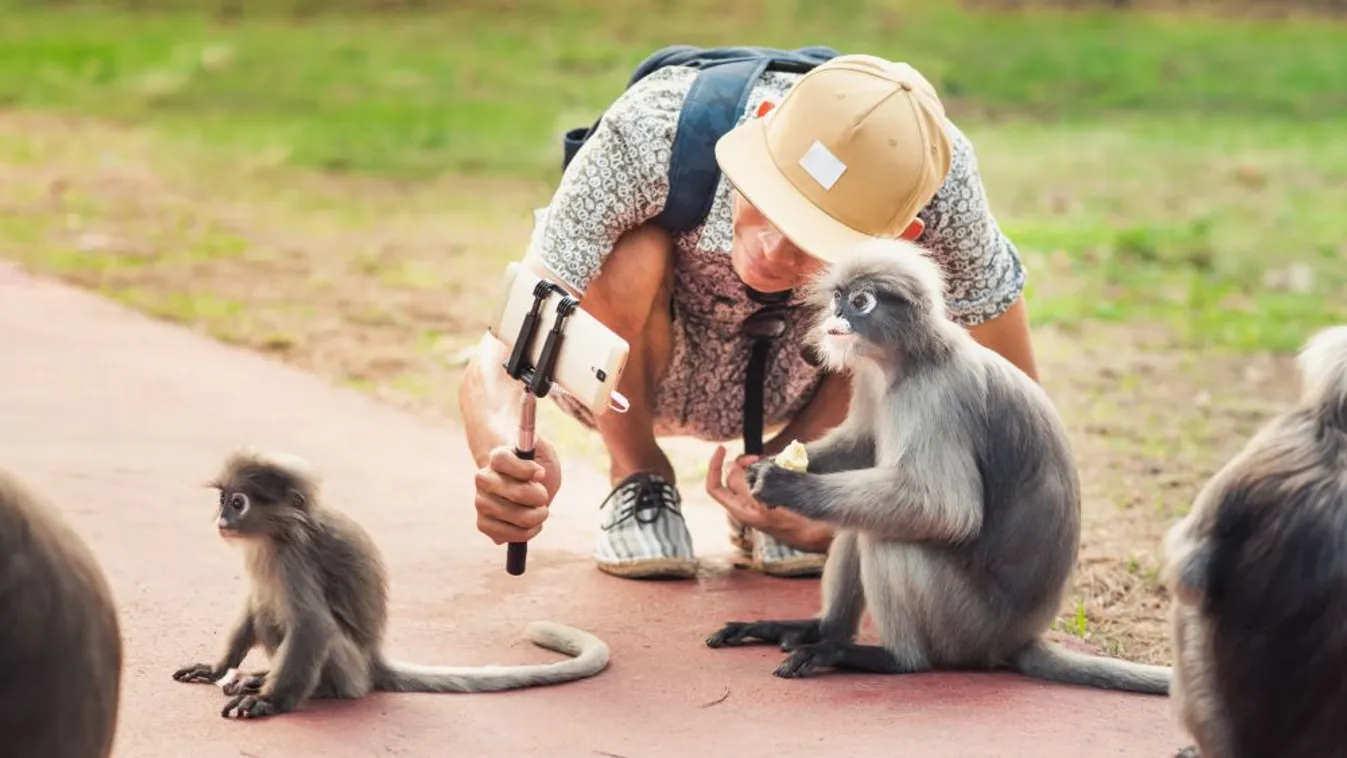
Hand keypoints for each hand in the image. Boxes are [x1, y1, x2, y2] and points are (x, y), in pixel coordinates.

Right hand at [473, 437, 561, 543]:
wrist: (526, 487)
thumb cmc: (536, 468)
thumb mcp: (544, 452)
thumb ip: (540, 447)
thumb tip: (538, 472)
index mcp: (497, 457)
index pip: (503, 460)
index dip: (526, 469)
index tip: (541, 474)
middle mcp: (484, 479)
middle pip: (517, 493)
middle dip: (540, 497)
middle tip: (543, 496)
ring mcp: (481, 502)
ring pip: (517, 517)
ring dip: (537, 517)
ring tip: (540, 511)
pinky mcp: (483, 523)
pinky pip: (508, 535)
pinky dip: (526, 532)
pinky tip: (531, 525)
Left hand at [704, 445, 831, 552]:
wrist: (820, 535)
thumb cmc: (796, 525)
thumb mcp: (766, 506)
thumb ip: (746, 487)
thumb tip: (730, 467)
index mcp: (740, 510)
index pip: (714, 487)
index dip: (714, 466)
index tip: (723, 447)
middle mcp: (747, 505)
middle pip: (733, 476)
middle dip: (741, 462)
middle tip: (757, 458)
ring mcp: (761, 500)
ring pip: (749, 474)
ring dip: (756, 464)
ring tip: (771, 462)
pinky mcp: (774, 496)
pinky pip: (763, 477)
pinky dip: (768, 467)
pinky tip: (782, 464)